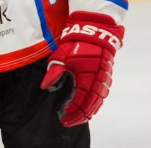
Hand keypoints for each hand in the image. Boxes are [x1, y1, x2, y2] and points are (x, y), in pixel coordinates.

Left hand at [40, 11, 124, 126]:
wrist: (95, 29)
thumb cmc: (77, 42)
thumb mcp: (61, 56)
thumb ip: (54, 73)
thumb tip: (45, 87)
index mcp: (87, 78)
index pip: (80, 102)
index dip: (73, 113)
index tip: (63, 118)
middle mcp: (98, 81)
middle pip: (91, 106)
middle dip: (80, 115)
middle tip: (69, 121)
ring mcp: (104, 78)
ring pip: (98, 101)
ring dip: (88, 111)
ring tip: (77, 116)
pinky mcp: (106, 74)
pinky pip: (102, 94)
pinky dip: (95, 102)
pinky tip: (88, 105)